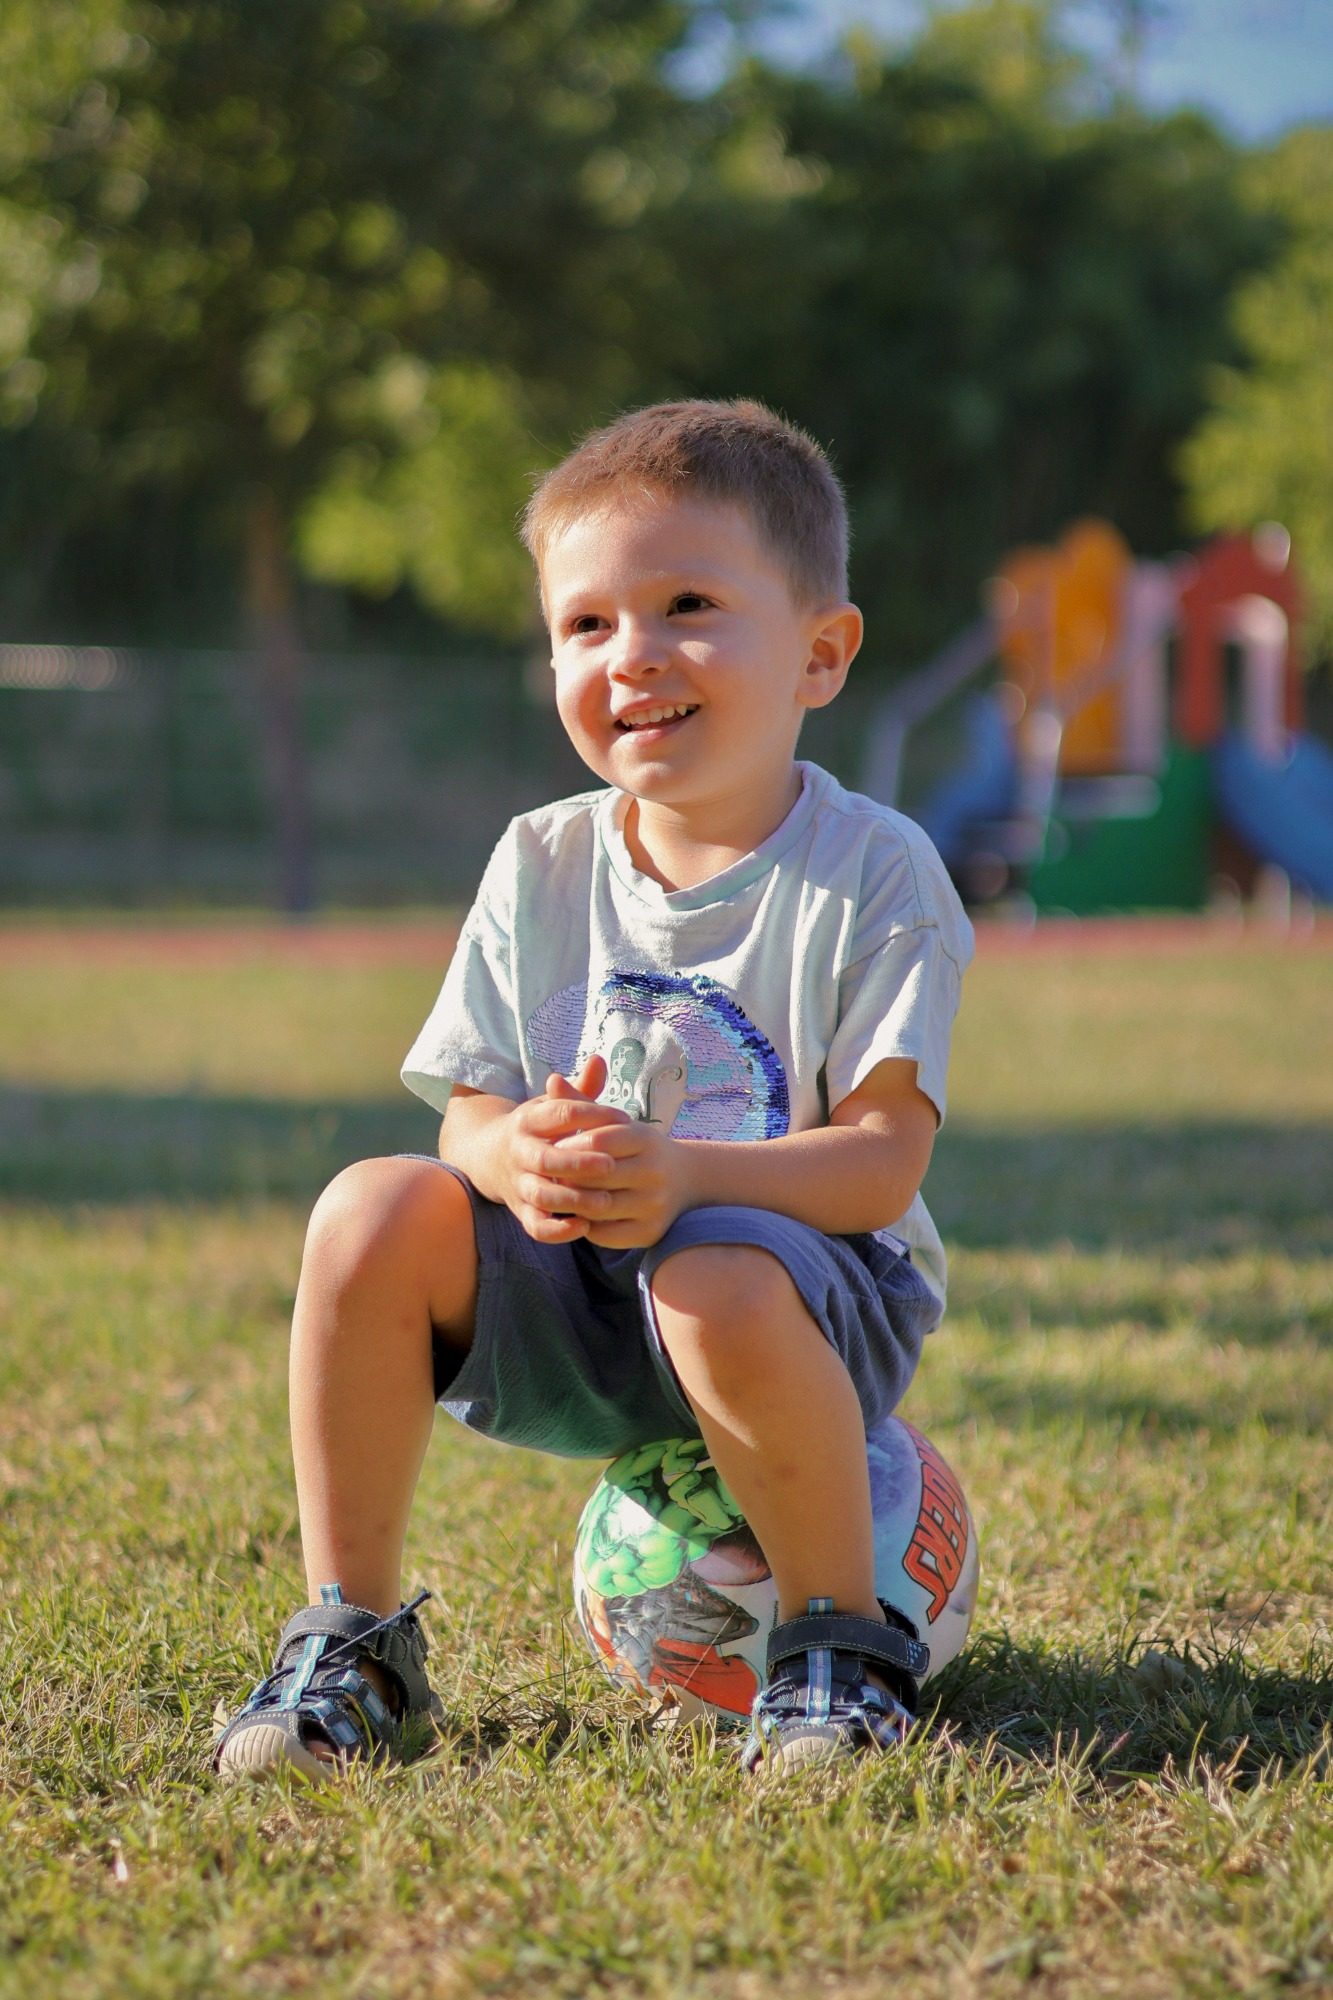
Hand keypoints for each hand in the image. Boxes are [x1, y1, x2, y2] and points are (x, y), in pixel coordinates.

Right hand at [496, 1055, 630, 1244]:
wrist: (489, 1157)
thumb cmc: (536, 1129)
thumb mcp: (550, 1106)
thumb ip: (579, 1091)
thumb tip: (600, 1060)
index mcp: (528, 1121)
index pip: (559, 1114)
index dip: (591, 1115)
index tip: (624, 1120)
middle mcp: (519, 1152)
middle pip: (545, 1159)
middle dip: (577, 1163)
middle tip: (611, 1165)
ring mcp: (518, 1183)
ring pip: (540, 1195)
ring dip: (571, 1200)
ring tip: (605, 1201)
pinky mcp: (520, 1211)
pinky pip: (534, 1225)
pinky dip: (556, 1230)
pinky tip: (584, 1227)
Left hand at [548, 1093, 694, 1249]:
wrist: (686, 1179)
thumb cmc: (637, 1146)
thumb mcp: (615, 1121)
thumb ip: (581, 1103)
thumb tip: (552, 1079)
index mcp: (645, 1139)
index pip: (599, 1140)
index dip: (571, 1145)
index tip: (553, 1149)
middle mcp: (654, 1171)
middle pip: (598, 1175)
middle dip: (568, 1174)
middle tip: (547, 1175)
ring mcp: (655, 1204)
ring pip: (600, 1206)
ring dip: (573, 1201)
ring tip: (558, 1193)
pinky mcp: (650, 1232)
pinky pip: (607, 1233)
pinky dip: (586, 1225)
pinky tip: (577, 1214)